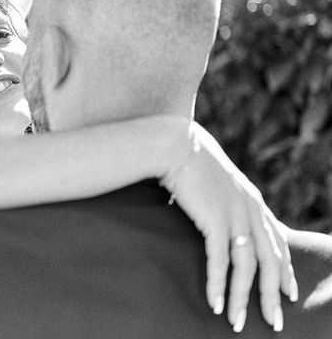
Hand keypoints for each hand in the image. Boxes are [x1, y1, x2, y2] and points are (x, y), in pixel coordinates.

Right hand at [160, 122, 296, 332]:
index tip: (288, 292)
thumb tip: (215, 211)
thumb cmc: (189, 160)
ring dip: (242, 298)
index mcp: (253, 201)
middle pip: (270, 261)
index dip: (284, 269)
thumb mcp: (216, 180)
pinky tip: (216, 302)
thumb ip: (223, 197)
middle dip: (272, 295)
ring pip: (247, 266)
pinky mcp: (215, 220)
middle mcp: (251, 210)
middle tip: (273, 321)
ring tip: (235, 322)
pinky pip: (220, 261)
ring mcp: (235, 215)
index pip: (277, 242)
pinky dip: (218, 284)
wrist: (175, 144)